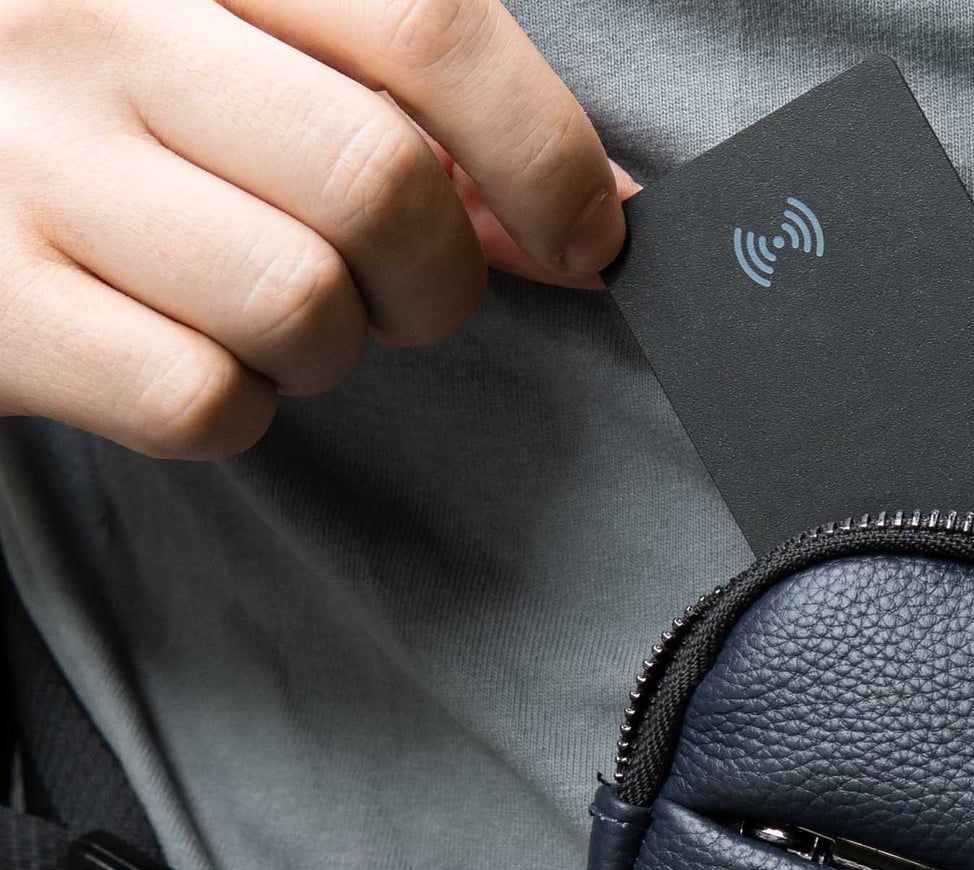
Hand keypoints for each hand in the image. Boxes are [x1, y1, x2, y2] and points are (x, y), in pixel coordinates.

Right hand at [0, 0, 631, 458]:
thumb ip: (419, 114)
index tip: (588, 233)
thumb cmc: (128, 106)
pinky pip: (207, 403)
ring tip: (262, 302)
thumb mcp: (262, 53)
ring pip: (301, 308)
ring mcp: (26, 164)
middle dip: (436, 277)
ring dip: (329, 346)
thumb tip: (594, 216)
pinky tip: (188, 344)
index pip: (427, 27)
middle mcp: (92, 21)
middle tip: (399, 284)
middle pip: (380, 186)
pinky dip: (237, 406)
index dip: (543, 152)